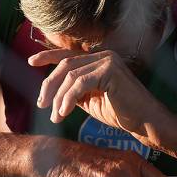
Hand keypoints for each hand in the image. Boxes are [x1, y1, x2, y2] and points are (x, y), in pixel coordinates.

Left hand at [29, 49, 168, 145]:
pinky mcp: (111, 70)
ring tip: (56, 116)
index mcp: (99, 59)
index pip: (69, 54)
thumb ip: (74, 91)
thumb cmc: (120, 113)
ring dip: (58, 97)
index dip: (48, 56)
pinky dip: (68, 98)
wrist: (145, 122)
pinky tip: (64, 112)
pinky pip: (80, 82)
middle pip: (65, 64)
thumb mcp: (90, 100)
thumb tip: (51, 92)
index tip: (31, 61)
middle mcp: (104, 55)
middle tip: (42, 104)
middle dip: (49, 85)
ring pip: (70, 75)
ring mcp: (108, 60)